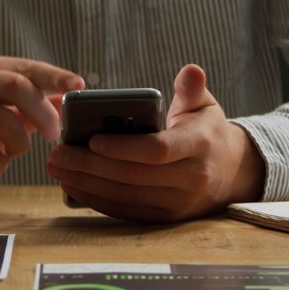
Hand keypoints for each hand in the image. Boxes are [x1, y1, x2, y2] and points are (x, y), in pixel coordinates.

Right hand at [0, 55, 83, 194]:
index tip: (79, 86)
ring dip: (19, 143)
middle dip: (42, 112)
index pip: (23, 67)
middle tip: (54, 134)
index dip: (54, 76)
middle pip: (15, 86)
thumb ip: (26, 108)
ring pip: (2, 120)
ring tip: (15, 154)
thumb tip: (63, 103)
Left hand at [47, 64, 264, 221]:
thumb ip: (192, 89)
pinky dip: (96, 200)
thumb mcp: (205, 106)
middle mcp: (191, 178)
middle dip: (90, 166)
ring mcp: (178, 203)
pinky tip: (74, 185)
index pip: (158, 150)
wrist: (231, 173)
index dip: (123, 147)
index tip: (93, 139)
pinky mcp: (165, 219)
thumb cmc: (207, 132)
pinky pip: (126, 212)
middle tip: (57, 154)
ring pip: (125, 197)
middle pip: (133, 176)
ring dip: (86, 184)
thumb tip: (190, 70)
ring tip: (58, 169)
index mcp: (199, 145)